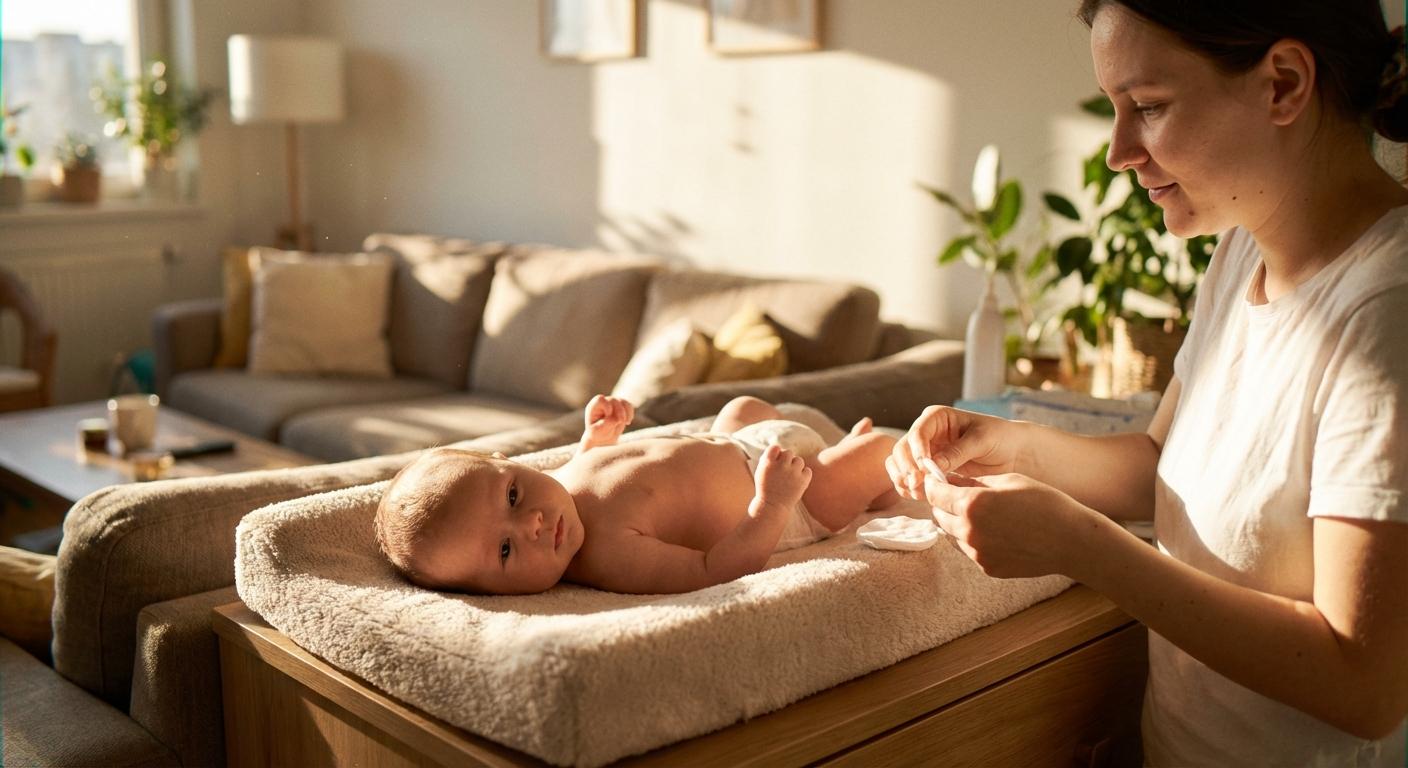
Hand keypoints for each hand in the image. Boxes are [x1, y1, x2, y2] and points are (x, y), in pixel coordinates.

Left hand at [583, 395, 633, 446]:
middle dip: (619, 411)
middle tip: (620, 421)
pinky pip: (628, 405)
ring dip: (626, 412)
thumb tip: (618, 418)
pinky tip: (628, 422)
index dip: (607, 406)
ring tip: (626, 422)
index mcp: (593, 407)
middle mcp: (603, 403)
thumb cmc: (596, 434)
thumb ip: (606, 425)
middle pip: (613, 400)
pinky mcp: (621, 406)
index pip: (600, 399)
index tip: (608, 416)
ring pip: (622, 402)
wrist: (601, 437)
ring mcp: (612, 403)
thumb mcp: (597, 432)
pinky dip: (630, 413)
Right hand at [752, 445, 811, 515]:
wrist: (772, 507)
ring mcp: (793, 473)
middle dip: (787, 460)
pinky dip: (804, 475)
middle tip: (784, 471)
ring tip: (790, 477)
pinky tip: (797, 481)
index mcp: (768, 462)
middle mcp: (781, 465)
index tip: (776, 461)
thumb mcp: (761, 472)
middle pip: (788, 453)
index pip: (775, 447)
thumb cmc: (765, 489)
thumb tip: (779, 449)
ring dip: (795, 466)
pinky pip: (807, 470)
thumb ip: (769, 459)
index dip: (777, 453)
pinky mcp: (803, 480)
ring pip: (799, 460)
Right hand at [886, 405, 1020, 499]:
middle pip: (902, 448)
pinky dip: (908, 487)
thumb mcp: (981, 441)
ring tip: (916, 493)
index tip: (924, 469)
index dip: (917, 451)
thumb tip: (931, 466)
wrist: (1012, 453)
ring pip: (899, 463)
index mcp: (937, 417)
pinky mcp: (927, 469)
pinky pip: (908, 477)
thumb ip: (957, 452)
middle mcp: (926, 433)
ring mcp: (924, 452)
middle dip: (906, 468)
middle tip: (917, 486)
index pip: (917, 432)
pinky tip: (917, 496)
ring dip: (903, 479)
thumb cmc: (1000, 438)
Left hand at [922, 471, 1098, 579]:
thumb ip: (974, 481)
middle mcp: (969, 531)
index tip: (935, 481)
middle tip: (956, 495)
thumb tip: (951, 480)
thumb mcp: (1009, 480)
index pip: (935, 494)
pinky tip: (995, 532)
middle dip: (944, 504)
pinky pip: (970, 550)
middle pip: (939, 516)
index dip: (933, 485)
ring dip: (958, 523)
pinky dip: (974, 540)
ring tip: (981, 514)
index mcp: (972, 505)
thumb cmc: (1044, 503)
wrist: (1071, 540)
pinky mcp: (987, 567)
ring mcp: (977, 553)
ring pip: (952, 535)